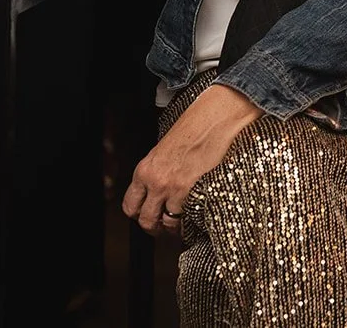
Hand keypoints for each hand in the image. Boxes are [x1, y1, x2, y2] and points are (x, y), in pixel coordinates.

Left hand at [122, 83, 262, 234]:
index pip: (130, 205)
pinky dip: (193, 221)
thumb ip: (157, 172)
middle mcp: (156, 182)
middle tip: (163, 227)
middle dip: (155, 228)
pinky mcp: (194, 193)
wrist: (215, 119)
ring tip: (184, 223)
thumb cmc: (194, 127)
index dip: (138, 214)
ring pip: (168, 224)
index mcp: (145, 169)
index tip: (147, 215)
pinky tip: (198, 214)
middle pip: (146, 220)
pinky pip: (189, 218)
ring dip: (176, 227)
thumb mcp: (164, 149)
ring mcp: (175, 190)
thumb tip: (157, 190)